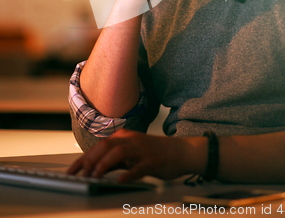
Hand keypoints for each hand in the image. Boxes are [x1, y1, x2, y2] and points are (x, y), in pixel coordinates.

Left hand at [67, 129, 204, 181]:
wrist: (180, 151)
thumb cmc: (153, 154)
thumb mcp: (130, 154)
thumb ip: (114, 159)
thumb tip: (93, 168)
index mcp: (123, 137)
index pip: (97, 147)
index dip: (82, 159)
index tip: (70, 172)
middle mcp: (130, 140)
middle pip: (105, 146)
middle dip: (90, 160)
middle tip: (81, 175)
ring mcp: (142, 149)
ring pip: (119, 152)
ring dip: (105, 164)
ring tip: (96, 175)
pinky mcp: (153, 160)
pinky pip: (139, 167)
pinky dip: (128, 173)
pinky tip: (120, 180)